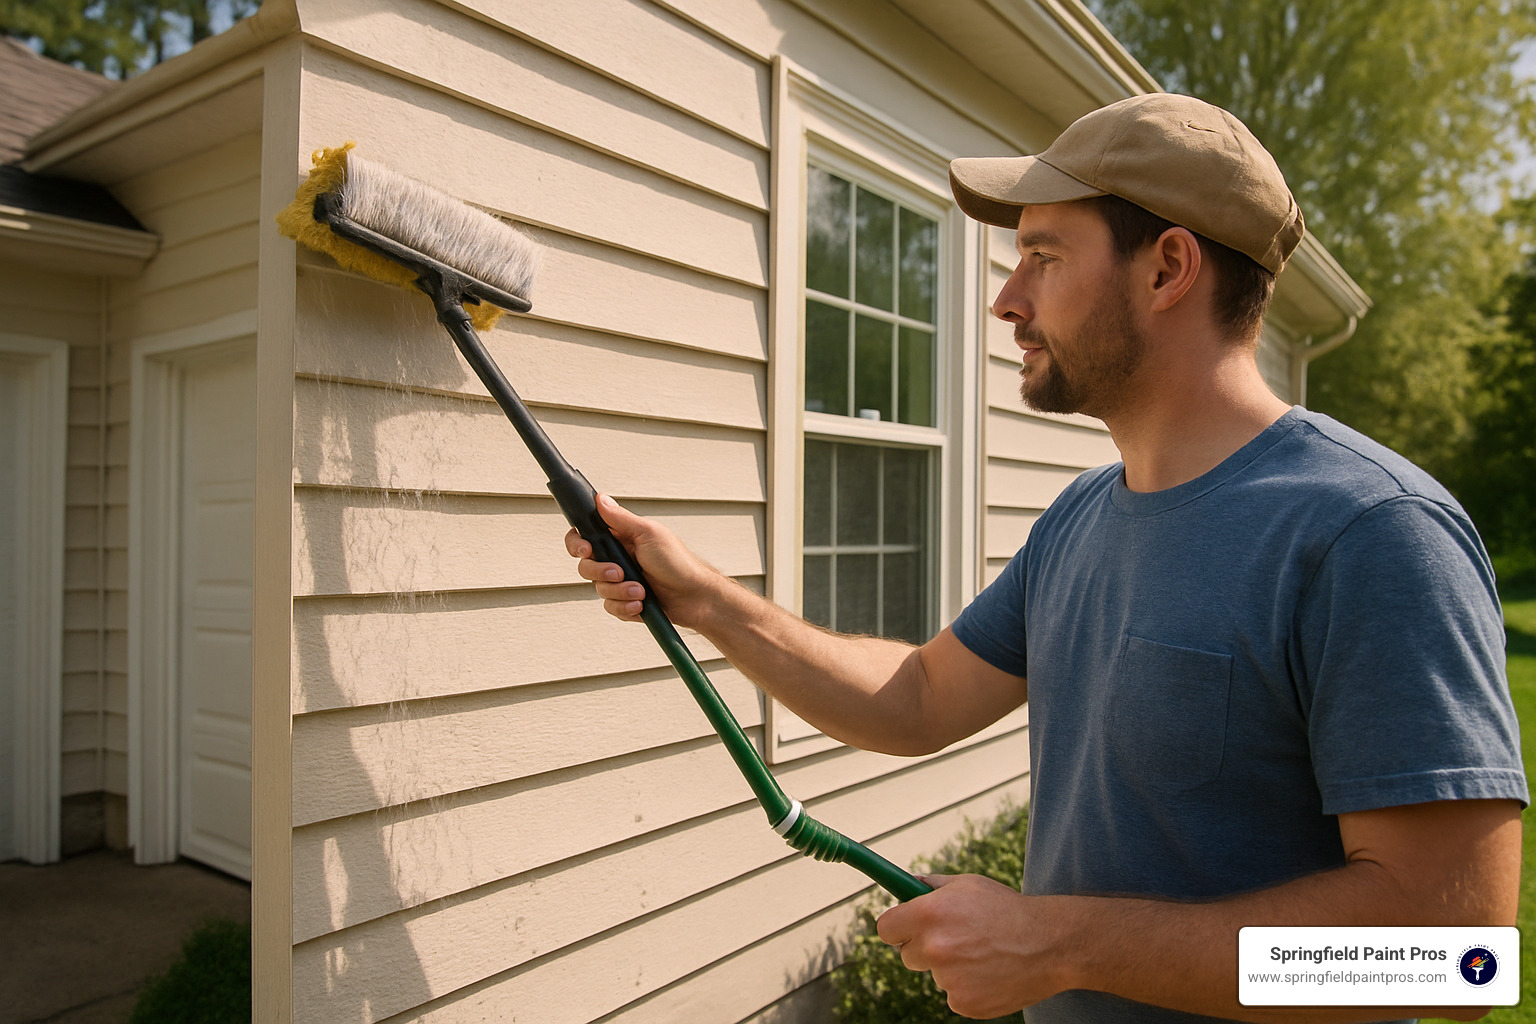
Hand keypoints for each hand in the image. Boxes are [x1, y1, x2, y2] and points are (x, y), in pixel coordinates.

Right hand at [563, 494, 723, 629]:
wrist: (696, 597)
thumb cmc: (679, 562)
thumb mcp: (649, 534)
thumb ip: (620, 519)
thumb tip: (600, 498)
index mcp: (620, 538)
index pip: (585, 536)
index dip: (578, 544)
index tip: (586, 550)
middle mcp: (618, 559)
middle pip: (586, 566)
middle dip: (601, 572)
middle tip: (620, 572)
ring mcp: (621, 581)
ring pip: (599, 589)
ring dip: (620, 592)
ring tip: (641, 591)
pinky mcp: (626, 602)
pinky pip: (611, 607)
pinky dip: (625, 607)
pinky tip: (641, 604)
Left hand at [876, 874, 1070, 1018]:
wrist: (1050, 944)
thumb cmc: (1008, 909)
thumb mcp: (969, 885)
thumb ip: (931, 886)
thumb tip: (905, 883)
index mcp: (929, 914)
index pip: (885, 929)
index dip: (896, 927)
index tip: (903, 928)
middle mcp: (934, 948)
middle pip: (906, 954)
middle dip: (923, 946)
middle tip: (954, 937)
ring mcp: (948, 979)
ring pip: (935, 974)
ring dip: (950, 967)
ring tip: (983, 952)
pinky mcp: (964, 1003)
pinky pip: (953, 994)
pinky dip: (967, 986)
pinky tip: (990, 971)